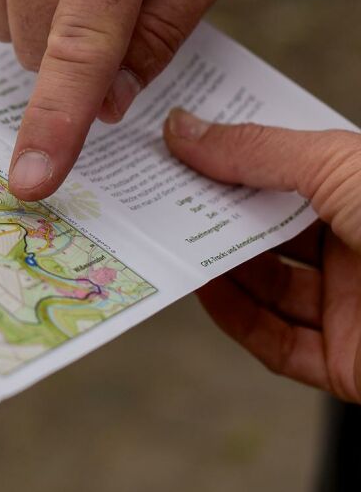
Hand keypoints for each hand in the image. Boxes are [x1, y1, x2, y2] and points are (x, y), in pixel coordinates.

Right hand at [165, 109, 360, 401]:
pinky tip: (203, 289)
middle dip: (212, 211)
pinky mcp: (348, 361)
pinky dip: (237, 319)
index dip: (232, 153)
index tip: (175, 141)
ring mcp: (356, 304)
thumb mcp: (337, 167)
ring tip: (164, 238)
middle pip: (269, 228)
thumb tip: (182, 130)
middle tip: (152, 193)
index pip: (287, 168)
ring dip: (216, 265)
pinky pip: (278, 343)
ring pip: (267, 286)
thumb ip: (256, 151)